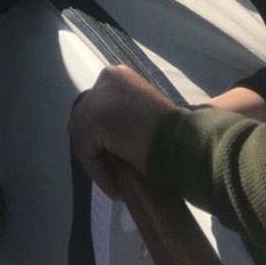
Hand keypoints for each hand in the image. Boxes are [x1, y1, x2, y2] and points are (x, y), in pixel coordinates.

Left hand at [69, 65, 176, 198]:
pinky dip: (98, 173)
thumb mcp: (144, 114)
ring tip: (115, 185)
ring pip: (83, 136)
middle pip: (86, 118)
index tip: (114, 158)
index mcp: (119, 75)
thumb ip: (126, 115)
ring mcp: (96, 97)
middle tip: (110, 172)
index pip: (98, 106)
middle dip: (94, 147)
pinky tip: (115, 189)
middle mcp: (105, 78)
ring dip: (97, 164)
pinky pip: (87, 152)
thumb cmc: (173, 130)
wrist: (182, 139)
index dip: (102, 134)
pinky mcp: (92, 119)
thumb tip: (112, 137)